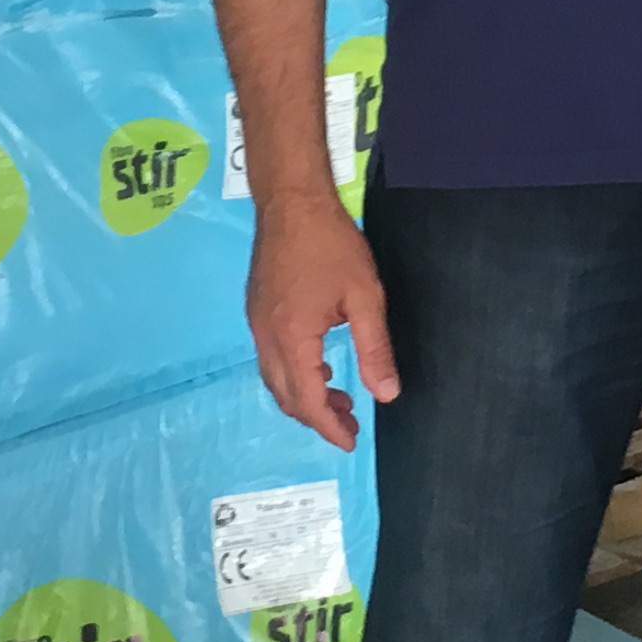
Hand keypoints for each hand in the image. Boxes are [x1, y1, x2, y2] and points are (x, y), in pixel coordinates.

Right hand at [247, 201, 398, 449]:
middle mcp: (266, 338)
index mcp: (292, 339)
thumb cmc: (331, 244)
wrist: (291, 200)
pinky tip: (319, 365)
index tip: (352, 441)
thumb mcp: (364, 297)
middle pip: (286, 397)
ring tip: (340, 399)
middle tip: (351, 424)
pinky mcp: (256, 311)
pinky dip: (294, 375)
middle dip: (317, 417)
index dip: (330, 427)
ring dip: (305, 397)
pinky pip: (270, 359)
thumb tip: (385, 395)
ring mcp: (257, 324)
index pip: (308, 401)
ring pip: (275, 380)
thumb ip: (373, 349)